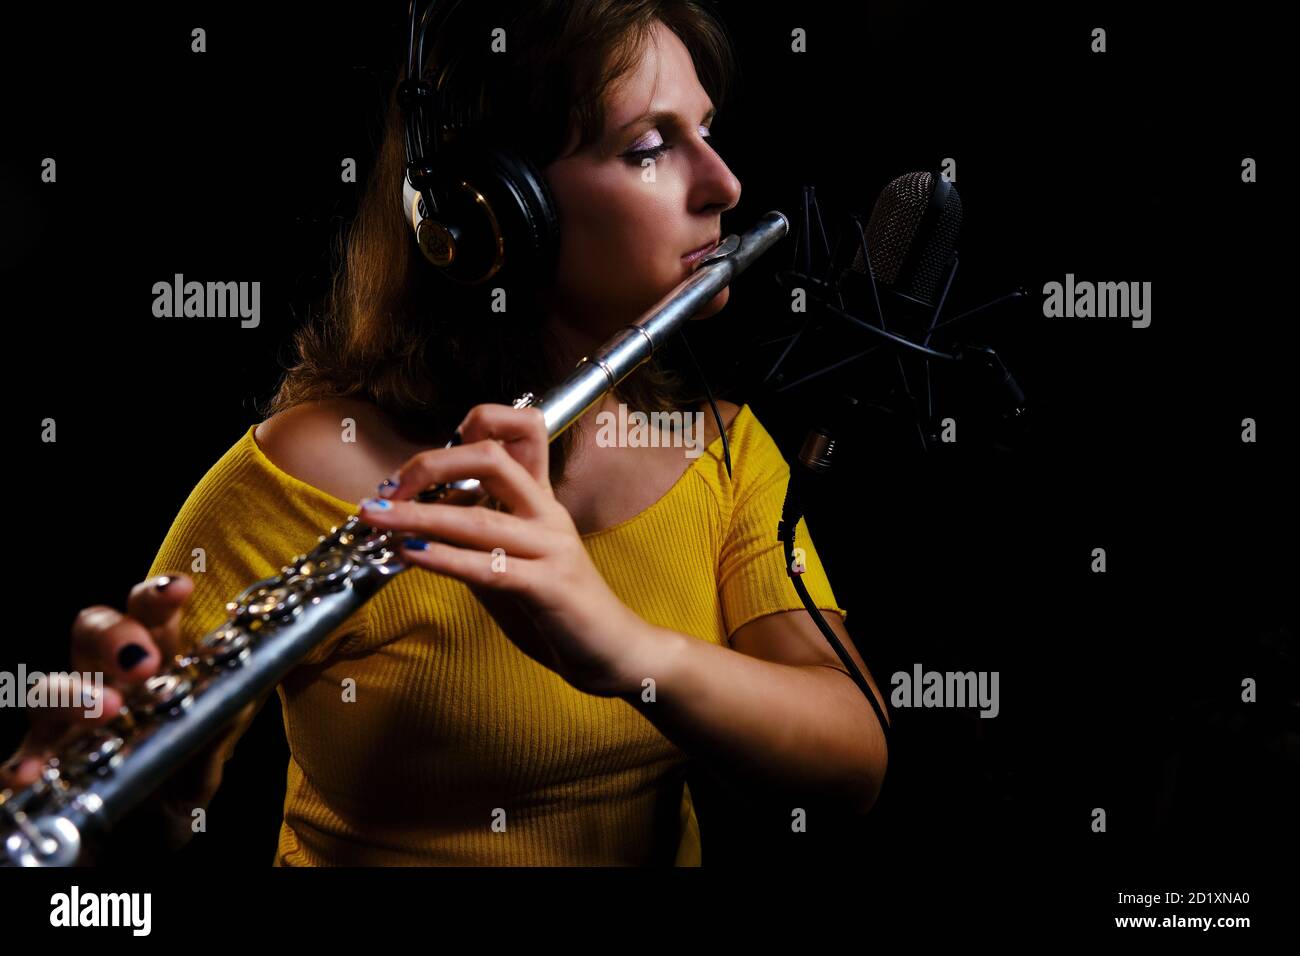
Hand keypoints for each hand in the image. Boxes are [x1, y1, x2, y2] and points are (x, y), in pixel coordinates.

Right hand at [2, 574, 255, 848]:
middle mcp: (105, 680)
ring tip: (106, 709)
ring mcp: (68, 722)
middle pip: (92, 631)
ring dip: (73, 693)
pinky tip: (32, 772)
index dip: (159, 595)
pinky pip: (22, 756)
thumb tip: (241, 693)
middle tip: (143, 662)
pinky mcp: (44, 765)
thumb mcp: (211, 747)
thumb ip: (223, 720)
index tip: (180, 589)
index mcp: (153, 662)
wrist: (152, 834)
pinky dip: (22, 761)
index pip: (149, 613)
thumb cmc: (181, 773)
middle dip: (114, 634)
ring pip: (49, 687)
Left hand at [357, 402, 658, 697]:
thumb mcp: (514, 557)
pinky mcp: (549, 587)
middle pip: (493, 458)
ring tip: (377, 518)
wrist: (611, 649)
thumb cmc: (558, 604)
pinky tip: (411, 556)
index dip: (480, 422)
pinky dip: (444, 559)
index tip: (433, 450)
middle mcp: (547, 513)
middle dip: (431, 465)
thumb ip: (477, 535)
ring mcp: (551, 548)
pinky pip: (489, 568)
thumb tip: (418, 521)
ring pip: (479, 518)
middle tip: (389, 489)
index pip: (524, 429)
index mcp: (541, 499)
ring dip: (418, 517)